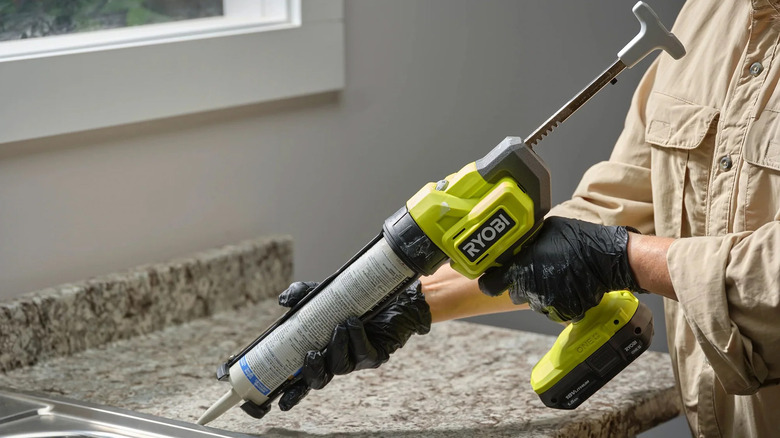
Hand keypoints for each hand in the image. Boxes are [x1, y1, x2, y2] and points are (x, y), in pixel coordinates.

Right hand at [276, 280, 430, 410]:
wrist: (388, 295)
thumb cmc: (352, 300)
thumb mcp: (323, 294)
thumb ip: (302, 294)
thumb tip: (283, 301)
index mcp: (320, 352)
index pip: (302, 378)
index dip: (292, 393)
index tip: (279, 403)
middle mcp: (336, 360)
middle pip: (319, 380)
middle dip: (312, 372)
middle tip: (311, 354)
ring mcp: (356, 361)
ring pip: (341, 366)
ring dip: (337, 346)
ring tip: (339, 326)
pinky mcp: (376, 356)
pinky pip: (363, 353)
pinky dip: (356, 337)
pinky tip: (353, 323)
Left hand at [478, 216, 644, 321]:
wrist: (608, 259)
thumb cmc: (578, 240)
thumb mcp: (546, 229)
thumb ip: (527, 241)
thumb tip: (517, 241)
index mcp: (520, 269)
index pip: (490, 285)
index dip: (491, 282)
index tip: (494, 278)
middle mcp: (530, 289)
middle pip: (515, 293)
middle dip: (521, 284)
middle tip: (536, 271)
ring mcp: (547, 303)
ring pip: (536, 302)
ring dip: (542, 292)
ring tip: (558, 275)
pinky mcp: (564, 312)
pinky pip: (555, 309)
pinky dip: (560, 301)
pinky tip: (570, 285)